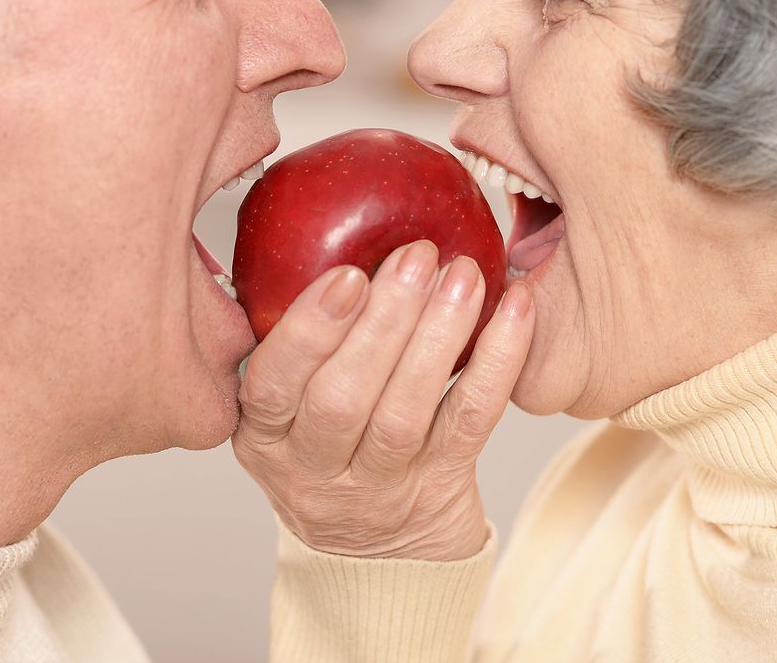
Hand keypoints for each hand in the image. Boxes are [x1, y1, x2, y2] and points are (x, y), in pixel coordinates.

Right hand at [231, 240, 533, 560]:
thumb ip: (294, 338)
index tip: (346, 276)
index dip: (308, 332)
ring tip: (464, 273)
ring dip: (439, 336)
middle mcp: (311, 472)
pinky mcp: (439, 490)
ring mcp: (377, 489)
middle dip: (383, 323)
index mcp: (263, 438)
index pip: (271, 387)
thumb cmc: (330, 444)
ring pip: (404, 414)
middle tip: (417, 254)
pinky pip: (470, 423)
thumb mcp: (285, 406)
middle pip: (341, 401)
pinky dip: (496, 363)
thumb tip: (321, 225)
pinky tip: (513, 311)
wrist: (377, 552)